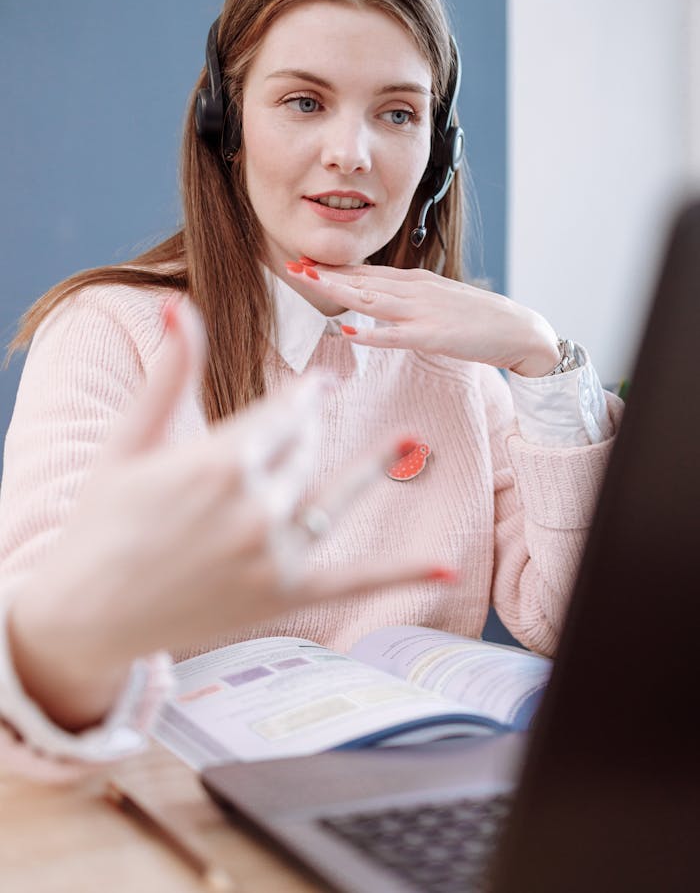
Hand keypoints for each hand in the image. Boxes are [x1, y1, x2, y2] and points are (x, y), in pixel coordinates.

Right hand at [8, 298, 447, 730]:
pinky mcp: (284, 595)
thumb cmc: (102, 520)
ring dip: (366, 468)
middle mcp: (257, 506)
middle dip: (309, 428)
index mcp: (222, 460)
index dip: (304, 394)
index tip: (319, 382)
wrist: (87, 612)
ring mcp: (276, 554)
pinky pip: (355, 579)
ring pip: (331, 495)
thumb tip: (175, 305)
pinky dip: (401, 575)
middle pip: (306, 449)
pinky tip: (445, 569)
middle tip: (315, 413)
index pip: (285, 413)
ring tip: (403, 440)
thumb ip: (170, 372)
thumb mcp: (133, 439)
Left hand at [287, 260, 559, 376]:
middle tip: (292, 265)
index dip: (334, 267)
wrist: (518, 329)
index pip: (366, 272)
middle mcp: (414, 291)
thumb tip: (376, 300)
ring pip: (372, 300)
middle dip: (326, 274)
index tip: (304, 262)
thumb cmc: (477, 318)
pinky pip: (395, 335)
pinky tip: (349, 331)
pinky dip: (371, 333)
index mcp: (414, 282)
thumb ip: (407, 298)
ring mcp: (423, 312)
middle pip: (362, 280)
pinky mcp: (433, 336)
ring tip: (310, 282)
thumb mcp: (437, 300)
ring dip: (339, 290)